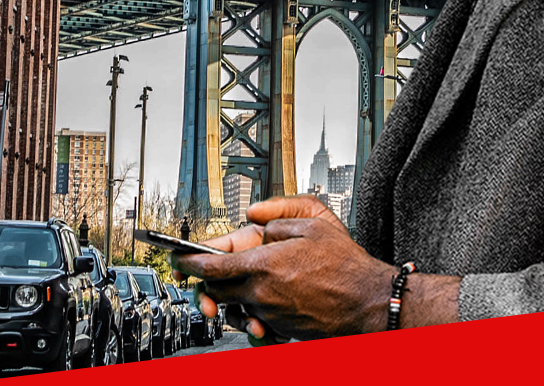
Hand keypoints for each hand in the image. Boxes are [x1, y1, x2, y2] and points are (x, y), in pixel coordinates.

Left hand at [173, 196, 392, 339]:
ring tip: (240, 281)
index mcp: (263, 266)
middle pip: (215, 288)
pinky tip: (264, 298)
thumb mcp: (314, 223)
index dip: (187, 261)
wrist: (367, 304)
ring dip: (229, 294)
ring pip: (233, 305)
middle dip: (205, 279)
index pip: (210, 266)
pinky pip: (254, 318)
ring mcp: (270, 313)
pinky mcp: (280, 327)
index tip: (176, 257)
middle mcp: (261, 293)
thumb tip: (256, 216)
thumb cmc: (346, 266)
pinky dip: (252, 309)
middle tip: (202, 269)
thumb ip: (278, 215)